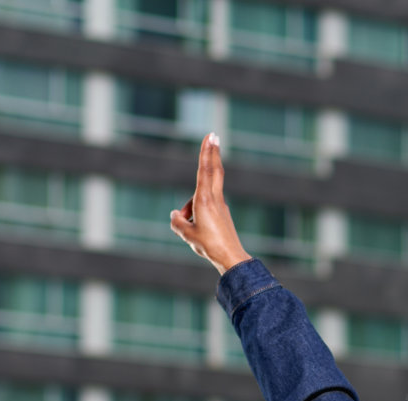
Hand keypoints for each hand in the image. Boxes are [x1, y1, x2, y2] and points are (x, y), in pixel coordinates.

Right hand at [169, 133, 251, 274]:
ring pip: (203, 196)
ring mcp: (220, 206)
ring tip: (189, 230)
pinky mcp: (222, 214)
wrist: (230, 258)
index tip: (211, 136)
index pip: (205, 170)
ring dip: (191, 207)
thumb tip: (176, 215)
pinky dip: (196, 213)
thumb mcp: (186, 234)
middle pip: (214, 170)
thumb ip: (177, 221)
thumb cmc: (208, 245)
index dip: (206, 152)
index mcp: (205, 200)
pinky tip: (196, 232)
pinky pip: (205, 207)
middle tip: (214, 135)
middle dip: (212, 153)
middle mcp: (214, 199)